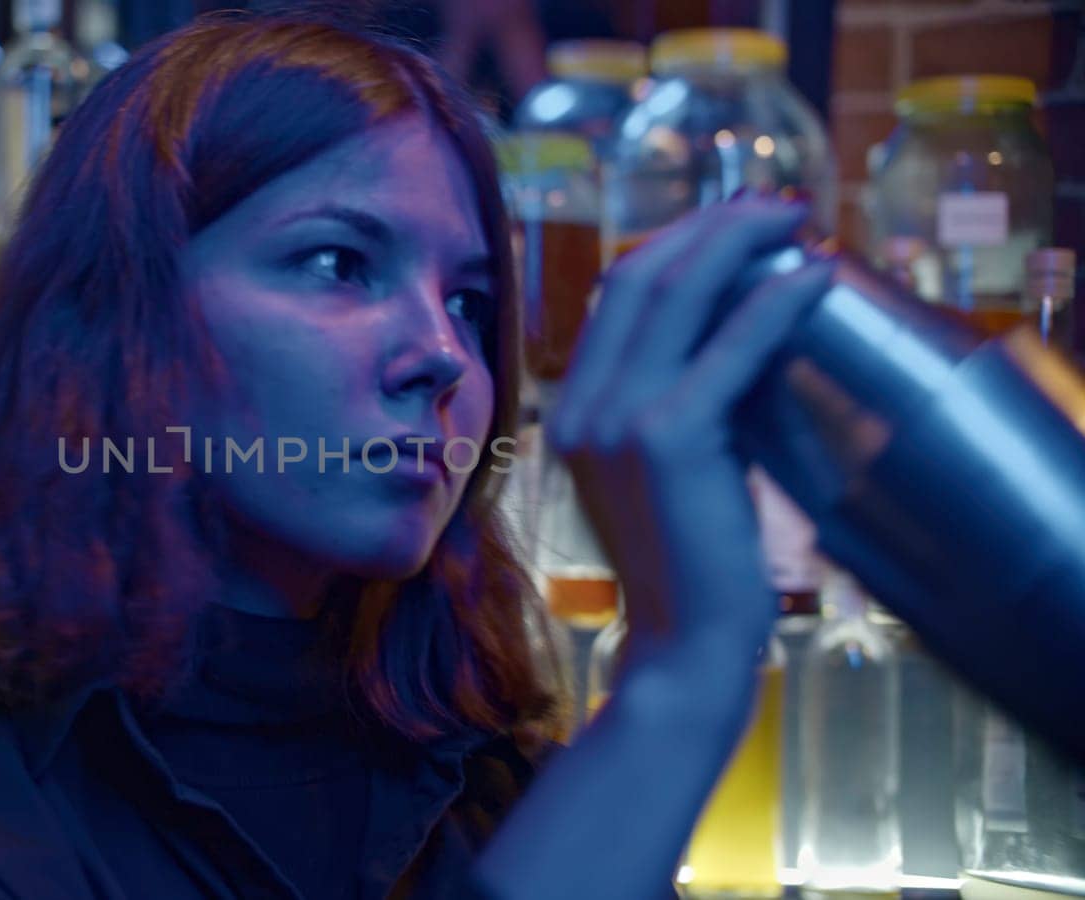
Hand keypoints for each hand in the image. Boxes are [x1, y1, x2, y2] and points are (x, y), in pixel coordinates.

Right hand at [548, 198, 834, 656]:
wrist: (685, 646)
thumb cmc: (693, 565)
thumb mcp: (670, 469)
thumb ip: (684, 401)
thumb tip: (747, 328)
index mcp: (575, 411)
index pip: (615, 297)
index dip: (678, 244)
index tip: (737, 224)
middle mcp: (582, 407)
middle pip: (636, 276)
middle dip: (709, 227)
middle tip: (775, 207)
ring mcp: (615, 421)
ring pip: (672, 293)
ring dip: (739, 243)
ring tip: (794, 221)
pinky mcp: (665, 441)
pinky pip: (725, 348)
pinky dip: (772, 302)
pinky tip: (813, 279)